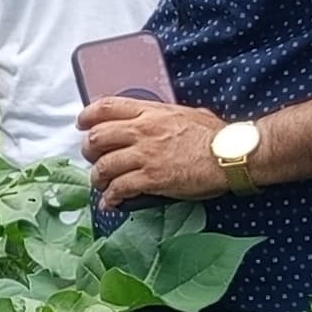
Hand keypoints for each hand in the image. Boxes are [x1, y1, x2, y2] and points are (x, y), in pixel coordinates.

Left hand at [79, 97, 227, 210]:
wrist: (229, 155)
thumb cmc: (215, 135)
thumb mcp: (187, 113)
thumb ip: (166, 116)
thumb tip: (163, 120)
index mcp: (150, 112)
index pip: (106, 107)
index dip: (88, 116)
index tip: (82, 124)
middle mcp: (142, 131)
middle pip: (97, 137)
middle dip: (89, 150)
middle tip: (93, 159)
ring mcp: (144, 155)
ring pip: (103, 166)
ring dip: (97, 178)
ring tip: (101, 184)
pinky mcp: (150, 179)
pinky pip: (119, 189)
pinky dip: (110, 199)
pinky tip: (111, 204)